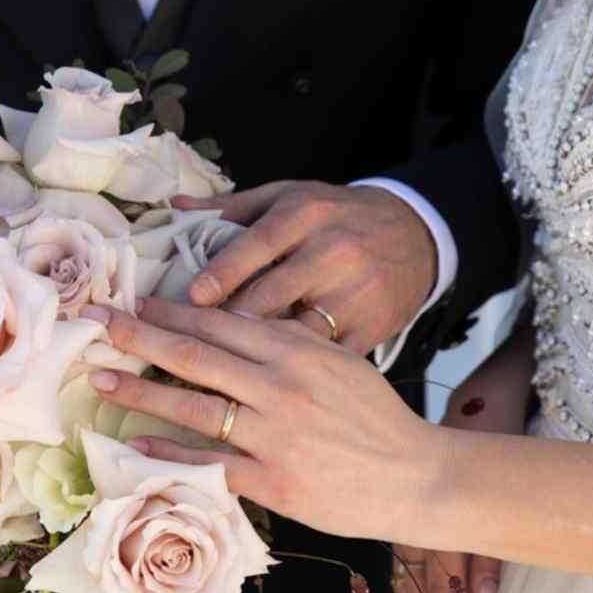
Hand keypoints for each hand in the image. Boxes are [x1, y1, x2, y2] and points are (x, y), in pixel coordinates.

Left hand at [81, 299, 447, 542]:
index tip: (135, 302)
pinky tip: (134, 445)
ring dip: (141, 391)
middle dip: (140, 337)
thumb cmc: (378, 417)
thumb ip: (293, 343)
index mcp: (298, 352)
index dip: (173, 312)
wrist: (414, 475)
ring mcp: (273, 436)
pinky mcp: (272, 481)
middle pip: (196, 356)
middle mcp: (280, 388)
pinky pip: (209, 465)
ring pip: (193, 407)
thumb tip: (240, 324)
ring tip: (101, 379)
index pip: (222, 323)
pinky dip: (168, 454)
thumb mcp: (342, 362)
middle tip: (96, 324)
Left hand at [176, 181, 436, 352]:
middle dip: (225, 325)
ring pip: (296, 335)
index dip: (222, 273)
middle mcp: (333, 253)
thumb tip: (176, 206)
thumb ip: (233, 207)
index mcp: (307, 215)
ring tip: (208, 378)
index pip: (258, 245)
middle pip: (270, 297)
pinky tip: (259, 395)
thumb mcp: (292, 197)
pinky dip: (293, 377)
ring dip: (254, 360)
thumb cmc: (338, 218)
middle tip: (176, 348)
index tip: (190, 299)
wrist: (417, 238)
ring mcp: (356, 296)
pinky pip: (326, 360)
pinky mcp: (372, 331)